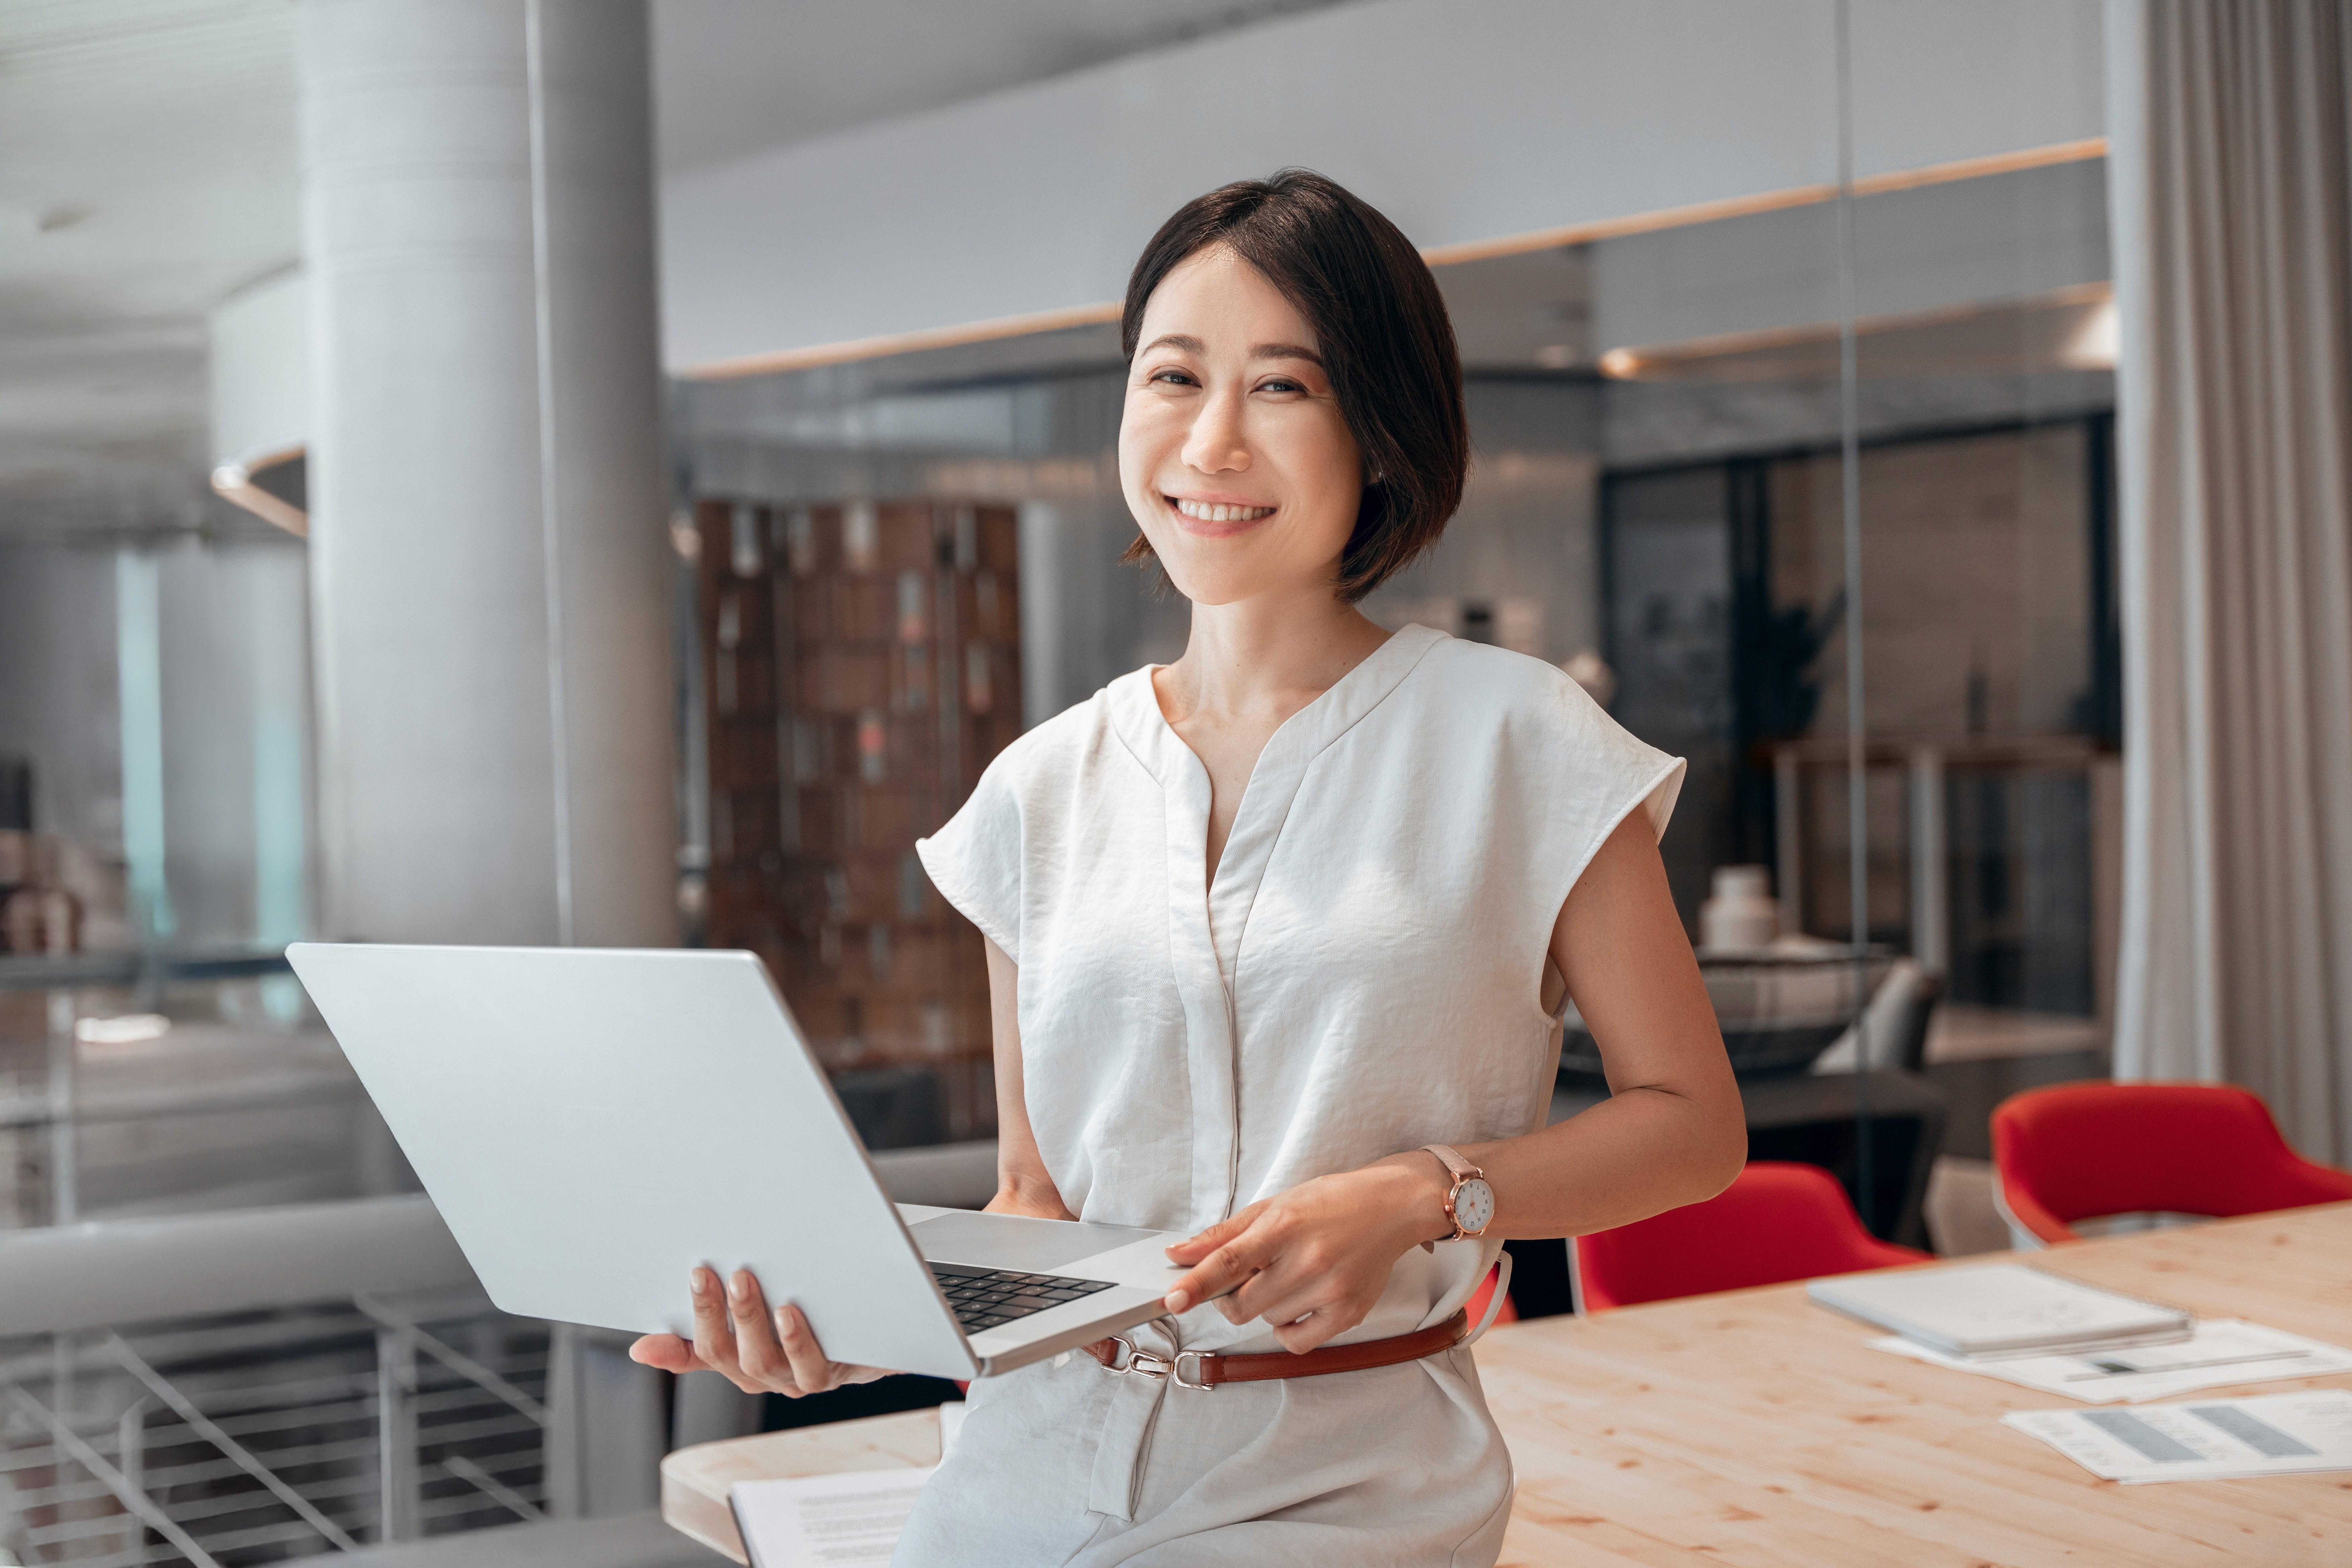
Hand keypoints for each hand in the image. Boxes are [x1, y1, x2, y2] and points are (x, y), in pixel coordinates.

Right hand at [627, 1267, 890, 1396]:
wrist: (879, 1337)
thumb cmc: (806, 1324)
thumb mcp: (747, 1329)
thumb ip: (698, 1338)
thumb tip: (639, 1350)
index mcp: (737, 1361)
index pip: (697, 1350)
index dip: (675, 1333)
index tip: (674, 1286)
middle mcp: (763, 1375)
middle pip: (727, 1353)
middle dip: (712, 1312)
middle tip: (706, 1271)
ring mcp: (796, 1379)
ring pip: (764, 1361)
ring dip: (750, 1320)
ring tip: (743, 1280)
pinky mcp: (832, 1375)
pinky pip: (810, 1367)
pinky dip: (797, 1341)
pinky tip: (790, 1313)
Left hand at [1159, 1159, 1449, 1352]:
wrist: (1392, 1207)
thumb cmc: (1330, 1203)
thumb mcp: (1274, 1205)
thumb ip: (1224, 1234)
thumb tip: (1179, 1255)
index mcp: (1286, 1224)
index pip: (1230, 1260)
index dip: (1197, 1282)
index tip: (1172, 1299)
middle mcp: (1309, 1259)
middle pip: (1243, 1304)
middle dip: (1232, 1297)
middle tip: (1247, 1279)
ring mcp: (1332, 1289)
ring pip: (1268, 1321)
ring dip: (1265, 1307)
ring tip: (1287, 1277)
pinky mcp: (1350, 1312)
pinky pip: (1297, 1341)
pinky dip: (1287, 1329)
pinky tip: (1298, 1303)